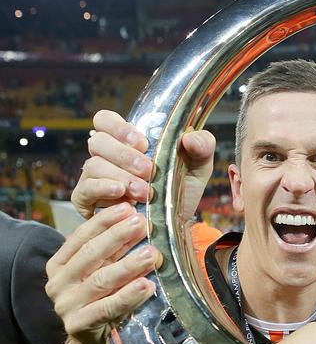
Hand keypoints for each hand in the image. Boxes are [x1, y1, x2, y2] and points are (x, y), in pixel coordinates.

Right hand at [45, 203, 159, 343]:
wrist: (93, 342)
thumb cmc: (103, 297)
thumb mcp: (104, 268)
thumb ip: (115, 248)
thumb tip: (141, 218)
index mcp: (60, 264)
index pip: (81, 236)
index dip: (104, 220)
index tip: (127, 207)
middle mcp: (58, 282)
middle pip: (90, 254)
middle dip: (118, 236)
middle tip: (142, 223)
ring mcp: (65, 305)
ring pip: (100, 280)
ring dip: (128, 265)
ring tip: (152, 254)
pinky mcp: (76, 325)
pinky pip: (107, 308)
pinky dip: (128, 296)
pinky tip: (147, 286)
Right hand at [72, 109, 215, 220]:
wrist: (176, 223)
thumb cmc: (182, 188)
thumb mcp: (198, 165)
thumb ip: (203, 145)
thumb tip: (190, 137)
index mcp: (129, 141)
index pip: (106, 120)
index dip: (118, 127)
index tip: (142, 143)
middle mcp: (108, 156)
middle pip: (98, 141)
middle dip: (124, 155)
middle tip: (149, 171)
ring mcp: (95, 177)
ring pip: (93, 165)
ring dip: (120, 177)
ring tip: (144, 192)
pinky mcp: (89, 201)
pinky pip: (83, 190)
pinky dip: (102, 190)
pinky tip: (122, 197)